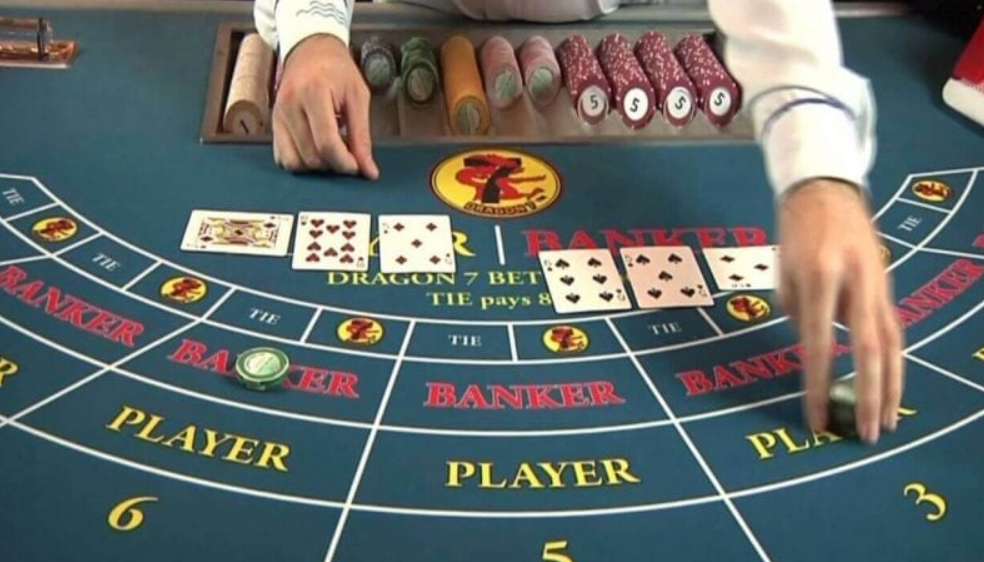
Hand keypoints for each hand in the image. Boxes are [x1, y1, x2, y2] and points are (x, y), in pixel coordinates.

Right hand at [273, 34, 378, 178]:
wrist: (311, 50)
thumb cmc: (337, 70)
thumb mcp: (358, 97)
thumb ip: (362, 136)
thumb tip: (368, 170)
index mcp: (313, 94)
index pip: (327, 144)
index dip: (344, 163)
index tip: (357, 166)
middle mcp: (290, 106)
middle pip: (311, 157)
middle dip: (333, 164)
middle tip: (347, 154)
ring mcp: (278, 116)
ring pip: (293, 162)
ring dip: (316, 166)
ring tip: (331, 150)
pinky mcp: (273, 124)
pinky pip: (282, 157)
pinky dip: (301, 162)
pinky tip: (315, 149)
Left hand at [777, 178, 903, 443]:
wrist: (825, 190)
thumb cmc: (795, 234)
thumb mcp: (783, 273)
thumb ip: (797, 314)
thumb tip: (813, 353)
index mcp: (820, 276)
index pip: (818, 343)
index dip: (817, 385)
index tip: (816, 420)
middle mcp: (855, 282)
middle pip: (869, 350)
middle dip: (869, 396)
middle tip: (868, 434)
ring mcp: (877, 284)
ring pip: (891, 344)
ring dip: (890, 387)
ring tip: (887, 422)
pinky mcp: (885, 286)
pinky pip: (893, 331)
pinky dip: (893, 364)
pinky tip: (891, 389)